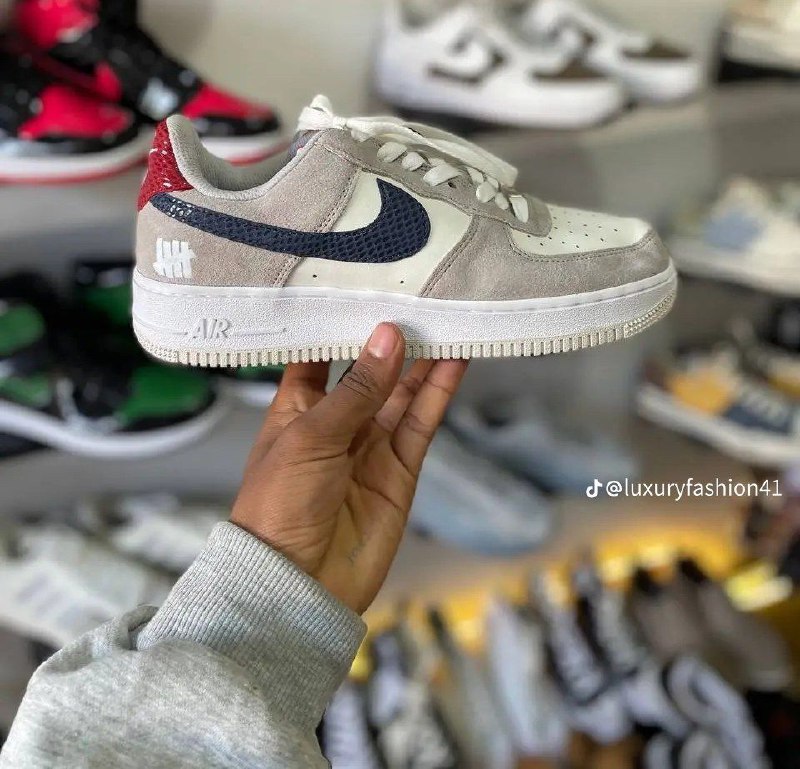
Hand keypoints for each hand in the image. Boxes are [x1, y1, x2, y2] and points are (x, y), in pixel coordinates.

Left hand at [231, 323, 468, 613]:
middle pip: (369, 371)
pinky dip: (438, 394)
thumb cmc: (280, 504)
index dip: (339, 326)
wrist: (298, 585)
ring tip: (446, 319)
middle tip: (419, 299)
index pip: (319, 357)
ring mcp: (370, 445)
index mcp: (297, 408)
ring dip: (423, 361)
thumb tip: (388, 336)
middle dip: (391, 340)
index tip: (362, 289)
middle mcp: (336, 422)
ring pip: (402, 393)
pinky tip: (454, 363)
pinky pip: (421, 423)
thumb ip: (357, 389)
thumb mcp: (312, 436)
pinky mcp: (400, 469)